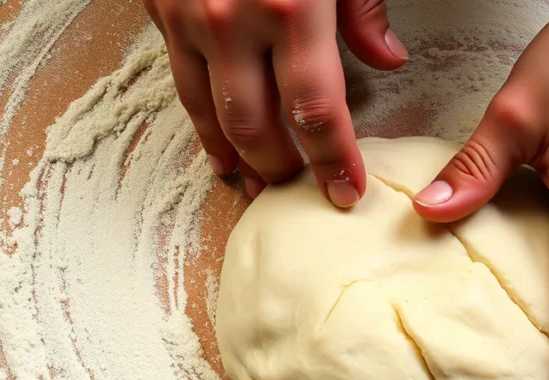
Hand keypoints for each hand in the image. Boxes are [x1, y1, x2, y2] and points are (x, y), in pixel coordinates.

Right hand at [143, 0, 408, 205]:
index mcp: (290, 6)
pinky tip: (219, 152)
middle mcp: (233, 21)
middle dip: (285, 169)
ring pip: (212, 117)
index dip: (334, 161)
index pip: (317, 111)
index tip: (348, 192)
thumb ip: (362, 5)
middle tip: (306, 191)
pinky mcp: (160, 12)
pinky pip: (181, 87)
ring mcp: (189, 20)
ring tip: (261, 188)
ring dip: (240, 161)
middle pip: (259, 127)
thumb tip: (388, 60)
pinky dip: (202, 128)